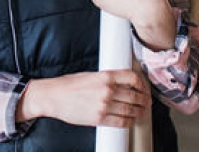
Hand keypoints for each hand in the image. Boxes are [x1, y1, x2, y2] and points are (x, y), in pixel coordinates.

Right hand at [18, 70, 150, 127]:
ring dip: (139, 112)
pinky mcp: (99, 118)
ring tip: (140, 111)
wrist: (52, 97)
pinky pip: (121, 122)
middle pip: (135, 96)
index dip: (142, 84)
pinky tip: (129, 120)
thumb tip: (123, 84)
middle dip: (144, 100)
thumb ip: (106, 79)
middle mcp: (106, 90)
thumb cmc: (67, 86)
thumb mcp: (89, 75)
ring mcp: (103, 105)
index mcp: (104, 76)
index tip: (143, 88)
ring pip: (131, 110)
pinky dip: (129, 122)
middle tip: (146, 102)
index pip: (133, 78)